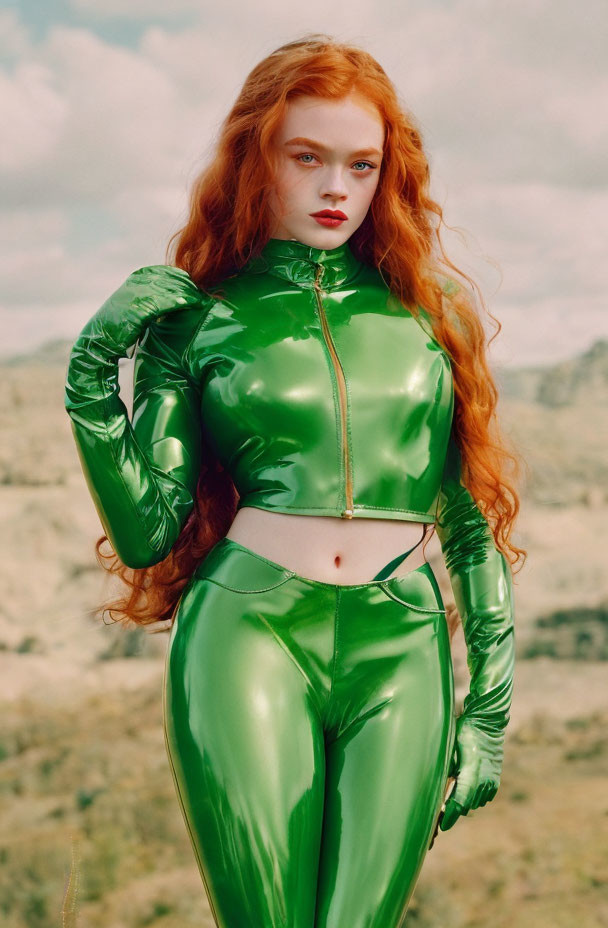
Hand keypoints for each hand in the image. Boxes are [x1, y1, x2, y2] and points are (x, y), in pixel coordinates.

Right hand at [76, 264, 203, 356]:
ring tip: (198, 298)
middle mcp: (132, 286)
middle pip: (165, 278)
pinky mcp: (135, 311)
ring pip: (165, 289)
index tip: (191, 281)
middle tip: (200, 291)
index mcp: (133, 282)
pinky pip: (160, 303)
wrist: (99, 343)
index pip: (160, 271)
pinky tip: (188, 304)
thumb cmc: (120, 329)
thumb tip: (171, 295)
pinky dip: (176, 302)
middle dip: (184, 284)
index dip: (177, 275)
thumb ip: (150, 298)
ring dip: (184, 292)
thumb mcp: (135, 307)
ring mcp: (133, 297)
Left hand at [439, 714, 503, 830]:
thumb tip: (436, 788)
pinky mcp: (495, 779)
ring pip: (475, 802)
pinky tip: (467, 786)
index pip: (460, 801)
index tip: (443, 826)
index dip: (450, 816)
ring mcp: (491, 780)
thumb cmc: (463, 733)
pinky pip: (483, 796)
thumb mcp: (450, 750)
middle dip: (454, 809)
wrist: (486, 723)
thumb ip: (445, 771)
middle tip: (441, 810)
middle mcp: (484, 779)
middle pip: (467, 805)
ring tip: (452, 795)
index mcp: (471, 772)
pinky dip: (474, 795)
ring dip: (465, 801)